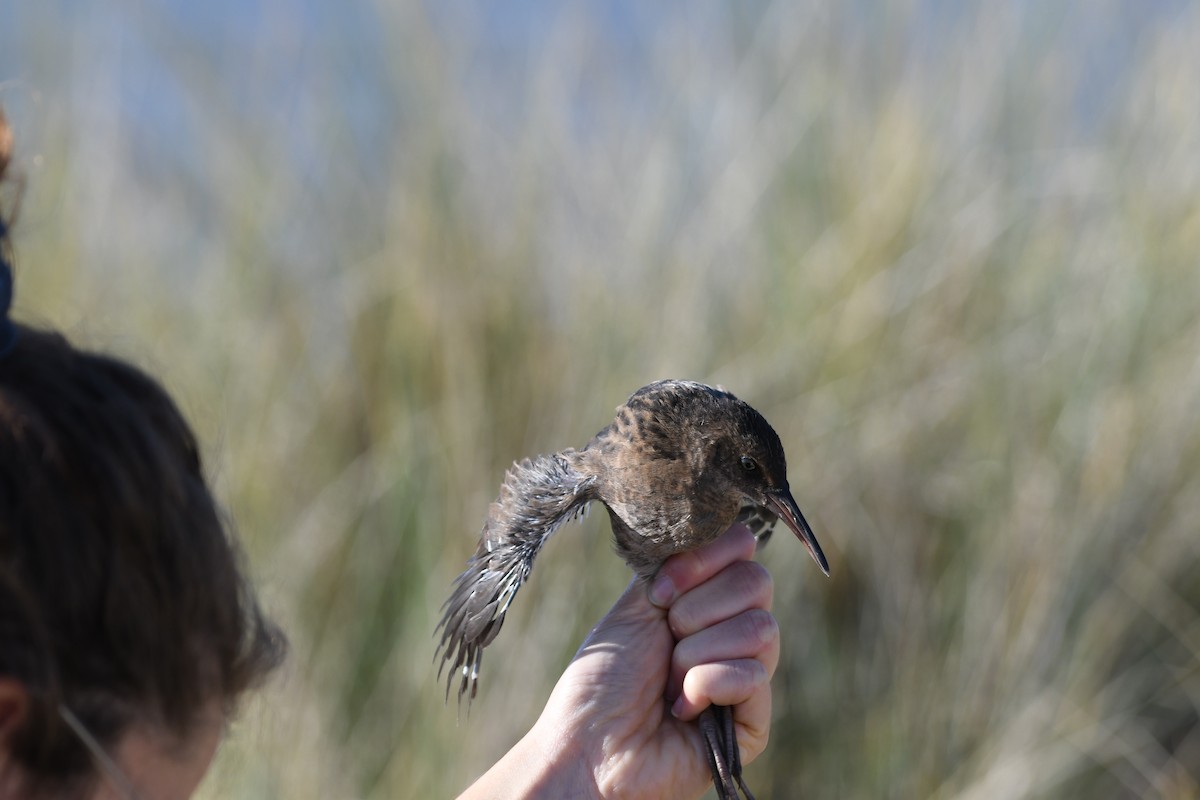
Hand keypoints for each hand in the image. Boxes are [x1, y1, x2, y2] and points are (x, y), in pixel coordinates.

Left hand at [460, 523, 778, 798]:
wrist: (587, 746)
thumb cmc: (602, 679)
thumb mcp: (638, 604)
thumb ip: (680, 563)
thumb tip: (726, 527)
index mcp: (705, 599)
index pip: (743, 549)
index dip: (705, 560)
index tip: (660, 591)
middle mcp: (731, 632)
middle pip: (758, 583)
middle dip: (697, 609)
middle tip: (665, 638)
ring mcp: (745, 677)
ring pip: (762, 628)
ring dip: (698, 653)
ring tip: (668, 682)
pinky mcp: (753, 723)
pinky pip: (755, 676)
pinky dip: (708, 685)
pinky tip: (682, 709)